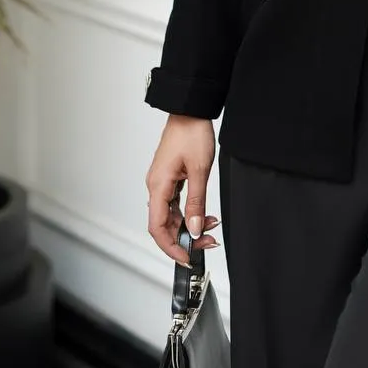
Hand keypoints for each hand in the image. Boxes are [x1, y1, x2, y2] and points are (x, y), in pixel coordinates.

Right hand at [145, 115, 220, 267]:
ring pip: (172, 214)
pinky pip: (176, 202)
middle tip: (207, 243)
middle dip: (185, 237)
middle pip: (165, 223)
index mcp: (158, 186)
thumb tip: (194, 228)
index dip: (171, 247)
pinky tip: (204, 215)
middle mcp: (156, 186)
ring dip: (190, 224)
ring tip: (211, 227)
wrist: (190, 110)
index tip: (186, 257)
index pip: (158, 227)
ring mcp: (162, 182)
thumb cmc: (192, 133)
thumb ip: (196, 203)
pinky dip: (190, 211)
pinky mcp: (170, 177)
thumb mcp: (200, 170)